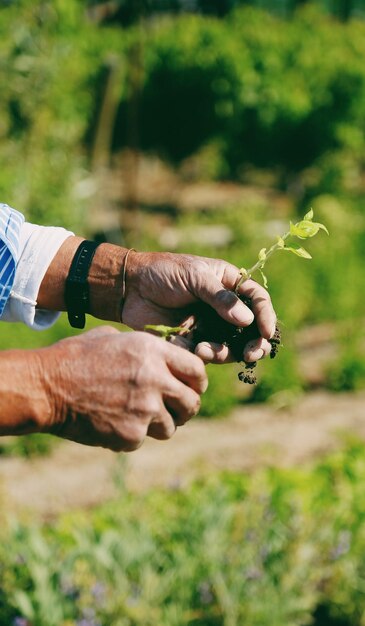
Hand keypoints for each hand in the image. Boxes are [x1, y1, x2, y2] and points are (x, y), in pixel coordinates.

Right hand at [37, 326, 206, 451]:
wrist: (46, 387)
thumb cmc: (75, 358)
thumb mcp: (111, 337)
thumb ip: (143, 348)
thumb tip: (164, 359)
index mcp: (152, 351)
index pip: (197, 370)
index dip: (197, 381)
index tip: (191, 387)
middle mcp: (155, 379)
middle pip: (192, 403)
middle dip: (185, 408)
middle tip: (174, 410)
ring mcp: (145, 410)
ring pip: (171, 427)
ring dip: (159, 424)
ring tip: (136, 416)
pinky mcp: (131, 435)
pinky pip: (143, 439)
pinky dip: (131, 435)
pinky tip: (112, 422)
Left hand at [123, 252, 275, 363]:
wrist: (130, 288)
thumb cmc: (163, 273)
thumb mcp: (194, 277)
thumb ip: (220, 297)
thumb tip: (248, 320)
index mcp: (229, 284)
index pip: (257, 300)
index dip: (266, 316)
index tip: (266, 332)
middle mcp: (224, 307)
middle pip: (251, 330)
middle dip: (255, 344)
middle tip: (251, 354)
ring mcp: (210, 325)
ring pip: (231, 347)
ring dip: (226, 354)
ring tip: (206, 350)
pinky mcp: (193, 341)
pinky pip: (207, 354)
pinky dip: (204, 355)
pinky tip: (191, 347)